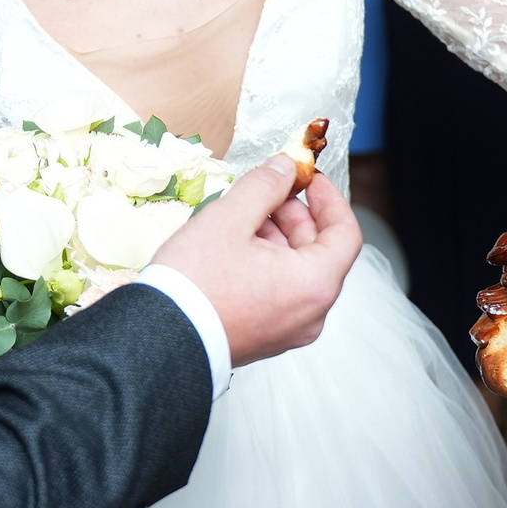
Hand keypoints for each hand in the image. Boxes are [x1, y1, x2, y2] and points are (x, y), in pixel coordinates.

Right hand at [149, 156, 360, 366]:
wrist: (160, 339)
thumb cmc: (196, 283)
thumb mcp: (229, 218)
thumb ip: (265, 186)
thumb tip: (284, 167)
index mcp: (314, 284)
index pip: (346, 233)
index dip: (330, 199)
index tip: (310, 179)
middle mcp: (311, 313)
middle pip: (320, 252)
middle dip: (295, 215)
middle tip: (265, 193)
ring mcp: (289, 330)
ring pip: (298, 271)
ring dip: (277, 239)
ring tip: (240, 221)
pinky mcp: (267, 337)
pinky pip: (281, 292)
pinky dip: (268, 265)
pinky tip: (234, 249)